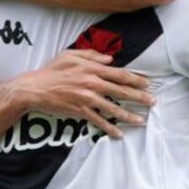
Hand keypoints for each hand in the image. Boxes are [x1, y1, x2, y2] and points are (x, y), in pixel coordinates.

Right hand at [12, 49, 155, 138]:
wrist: (35, 88)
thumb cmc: (52, 70)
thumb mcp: (70, 54)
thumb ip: (91, 55)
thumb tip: (110, 59)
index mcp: (92, 68)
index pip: (120, 74)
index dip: (136, 79)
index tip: (148, 83)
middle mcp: (92, 82)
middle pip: (121, 91)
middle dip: (140, 97)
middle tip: (153, 102)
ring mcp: (87, 98)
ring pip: (113, 108)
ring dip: (129, 115)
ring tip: (141, 120)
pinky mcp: (80, 111)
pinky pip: (99, 121)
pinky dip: (110, 128)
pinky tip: (119, 134)